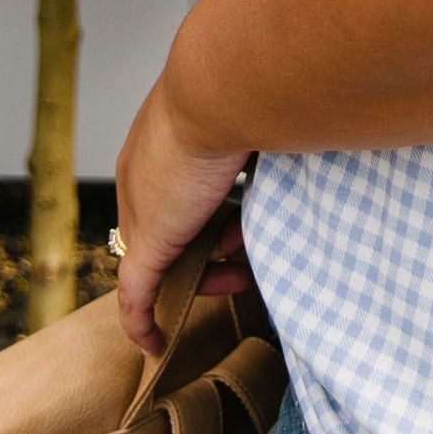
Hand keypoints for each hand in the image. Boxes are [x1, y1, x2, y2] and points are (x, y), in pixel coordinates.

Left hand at [112, 74, 254, 356]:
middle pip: (169, 230)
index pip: (172, 194)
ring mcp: (143, 210)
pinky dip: (141, 320)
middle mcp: (142, 174)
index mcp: (160, 140)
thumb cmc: (247, 91)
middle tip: (243, 258)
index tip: (240, 227)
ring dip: (203, 272)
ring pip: (163, 260)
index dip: (206, 216)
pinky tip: (154, 345)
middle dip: (208, 248)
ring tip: (240, 271)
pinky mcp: (148, 241)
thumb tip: (298, 137)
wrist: (221, 89)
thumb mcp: (252, 115)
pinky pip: (134, 294)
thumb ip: (261, 135)